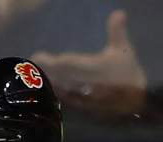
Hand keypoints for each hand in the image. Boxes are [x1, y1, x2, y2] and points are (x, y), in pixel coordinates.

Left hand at [30, 10, 147, 116]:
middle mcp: (80, 82)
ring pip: (55, 89)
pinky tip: (42, 92)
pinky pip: (59, 101)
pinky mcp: (77, 108)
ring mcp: (77, 97)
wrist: (134, 105)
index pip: (64, 63)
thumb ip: (117, 31)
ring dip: (43, 83)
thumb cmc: (127, 75)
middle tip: (29, 65)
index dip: (48, 61)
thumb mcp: (124, 51)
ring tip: (31, 77)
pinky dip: (50, 95)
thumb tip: (118, 12)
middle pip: (54, 76)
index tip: (37, 56)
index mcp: (89, 67)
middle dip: (41, 70)